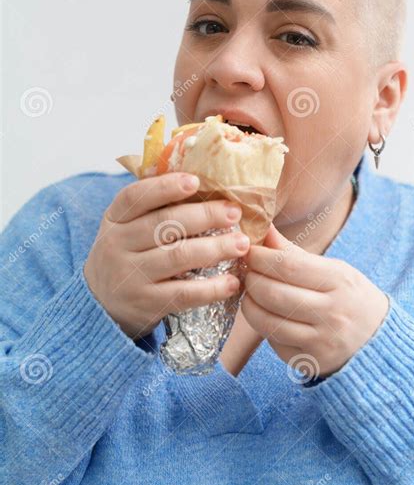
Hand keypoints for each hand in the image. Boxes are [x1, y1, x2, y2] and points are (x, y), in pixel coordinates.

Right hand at [84, 172, 249, 339]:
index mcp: (115, 219)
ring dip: (215, 248)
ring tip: (242, 243)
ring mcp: (130, 276)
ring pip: (178, 257)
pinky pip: (182, 294)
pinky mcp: (145, 304)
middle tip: (234, 212)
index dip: (165, 186)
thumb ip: (154, 208)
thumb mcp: (127, 227)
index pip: (136, 196)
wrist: (101, 305)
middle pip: (165, 224)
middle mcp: (118, 245)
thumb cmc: (128, 254)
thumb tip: (201, 179)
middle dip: (205, 215)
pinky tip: (232, 282)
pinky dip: (211, 289)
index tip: (196, 181)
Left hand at [240, 224, 388, 378]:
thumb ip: (294, 254)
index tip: (248, 251)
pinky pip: (274, 342)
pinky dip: (263, 326)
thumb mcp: (334, 270)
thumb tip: (263, 230)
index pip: (288, 265)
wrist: (379, 342)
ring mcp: (322, 340)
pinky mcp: (311, 362)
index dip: (261, 257)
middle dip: (251, 279)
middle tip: (245, 272)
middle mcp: (332, 312)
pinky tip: (265, 315)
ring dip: (250, 304)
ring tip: (250, 293)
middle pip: (274, 293)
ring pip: (268, 321)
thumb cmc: (350, 298)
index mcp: (339, 281)